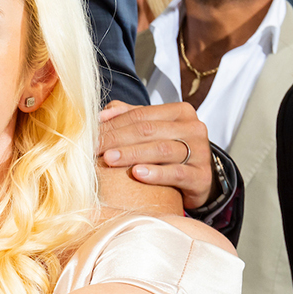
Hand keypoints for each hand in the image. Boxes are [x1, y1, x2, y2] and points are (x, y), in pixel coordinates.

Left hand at [98, 100, 212, 210]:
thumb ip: (129, 117)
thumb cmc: (168, 153)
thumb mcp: (152, 132)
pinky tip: (137, 174)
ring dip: (132, 154)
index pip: (141, 115)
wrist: (196, 181)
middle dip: (118, 139)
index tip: (91, 134)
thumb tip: (101, 115)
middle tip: (95, 148)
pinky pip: (176, 173)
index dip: (114, 124)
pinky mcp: (201, 177)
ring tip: (109, 159)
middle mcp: (194, 128)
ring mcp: (201, 152)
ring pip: (161, 149)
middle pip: (149, 130)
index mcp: (180, 112)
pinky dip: (155, 173)